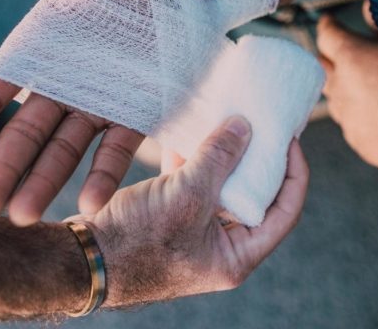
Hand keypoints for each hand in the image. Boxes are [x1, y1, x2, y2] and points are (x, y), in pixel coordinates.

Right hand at [0, 0, 147, 224]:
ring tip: (25, 218)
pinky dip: (106, 176)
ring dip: (46, 182)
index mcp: (42, 46)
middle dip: (2, 169)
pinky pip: (118, 148)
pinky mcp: (140, 108)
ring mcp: (101, 98)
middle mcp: (66, 80)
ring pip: (65, 149)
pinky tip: (93, 205)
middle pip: (24, 133)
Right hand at [87, 117, 308, 306]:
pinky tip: (189, 131)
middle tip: (262, 124)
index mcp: (237, 256)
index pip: (285, 212)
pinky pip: (193, 185)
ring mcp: (196, 232)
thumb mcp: (187, 194)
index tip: (289, 140)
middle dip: (257, 158)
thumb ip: (219, 159)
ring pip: (222, 187)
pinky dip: (193, 160)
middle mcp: (222, 247)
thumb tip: (245, 127)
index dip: (293, 174)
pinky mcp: (172, 218)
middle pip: (255, 196)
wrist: (84, 258)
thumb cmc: (138, 240)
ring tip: (230, 119)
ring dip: (223, 155)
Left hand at [315, 2, 377, 176]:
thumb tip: (365, 9)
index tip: (330, 22)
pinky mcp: (360, 143)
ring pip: (335, 96)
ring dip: (345, 86)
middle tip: (349, 51)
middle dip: (333, 57)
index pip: (326, 36)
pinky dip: (359, 112)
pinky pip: (351, 122)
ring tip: (368, 82)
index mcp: (354, 59)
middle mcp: (343, 90)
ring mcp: (349, 120)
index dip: (329, 26)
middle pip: (324, 68)